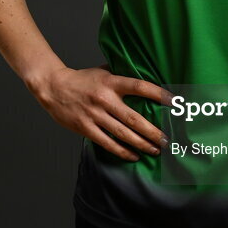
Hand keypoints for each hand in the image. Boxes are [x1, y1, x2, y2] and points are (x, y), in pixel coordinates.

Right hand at [33, 65, 173, 161]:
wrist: (53, 87)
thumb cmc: (82, 80)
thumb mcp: (104, 72)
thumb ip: (122, 76)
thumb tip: (146, 76)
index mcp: (111, 82)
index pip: (139, 87)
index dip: (158, 94)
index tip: (174, 102)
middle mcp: (104, 99)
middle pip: (133, 118)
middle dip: (152, 131)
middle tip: (166, 139)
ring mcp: (95, 115)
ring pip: (122, 134)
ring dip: (141, 144)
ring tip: (155, 150)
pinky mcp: (86, 128)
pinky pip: (107, 143)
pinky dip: (122, 151)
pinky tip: (133, 155)